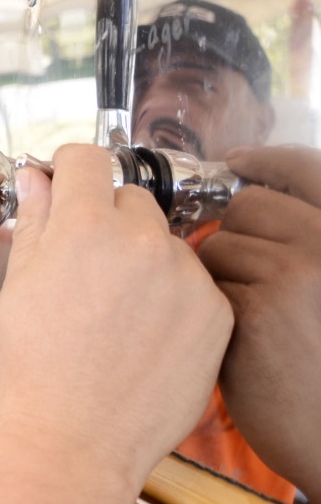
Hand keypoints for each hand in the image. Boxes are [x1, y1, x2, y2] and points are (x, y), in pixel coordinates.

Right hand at [0, 144, 231, 491]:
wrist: (78, 440)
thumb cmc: (40, 373)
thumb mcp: (19, 290)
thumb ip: (35, 223)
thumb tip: (39, 179)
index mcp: (82, 229)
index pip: (87, 159)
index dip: (72, 168)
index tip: (69, 181)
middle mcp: (141, 241)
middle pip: (131, 200)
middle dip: (108, 224)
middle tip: (87, 274)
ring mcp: (185, 275)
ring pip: (165, 244)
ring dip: (144, 264)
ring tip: (116, 318)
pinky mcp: (215, 309)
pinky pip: (194, 285)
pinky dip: (172, 302)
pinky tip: (143, 337)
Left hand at [204, 145, 320, 503]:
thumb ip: (299, 245)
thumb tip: (246, 196)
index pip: (303, 169)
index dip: (266, 160)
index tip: (238, 161)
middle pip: (246, 205)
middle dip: (230, 235)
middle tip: (238, 276)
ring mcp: (293, 275)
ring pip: (216, 248)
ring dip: (211, 278)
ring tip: (241, 323)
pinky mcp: (252, 310)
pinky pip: (201, 287)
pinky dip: (200, 311)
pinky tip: (228, 343)